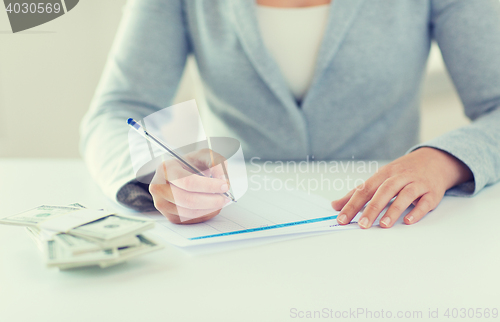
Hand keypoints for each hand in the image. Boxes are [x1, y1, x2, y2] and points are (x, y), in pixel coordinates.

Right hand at [149, 149, 230, 223]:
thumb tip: (223, 180)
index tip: (224, 186)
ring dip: (209, 209)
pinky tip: (212, 207)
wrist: (181, 174)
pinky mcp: (168, 215)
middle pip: (187, 200)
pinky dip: (204, 215)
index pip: (187, 181)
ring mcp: (161, 203)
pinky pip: (189, 219)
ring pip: (188, 212)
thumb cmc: (192, 164)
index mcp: (166, 168)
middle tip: (225, 198)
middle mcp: (159, 187)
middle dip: (210, 200)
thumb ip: (217, 163)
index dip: (208, 186)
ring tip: (220, 201)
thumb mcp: (205, 156)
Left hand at [331, 147, 472, 227]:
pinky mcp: (432, 192)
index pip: (365, 189)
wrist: (435, 160)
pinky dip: (417, 211)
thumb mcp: (379, 178)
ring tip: (384, 225)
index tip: (342, 219)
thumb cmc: (402, 172)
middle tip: (363, 225)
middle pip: (384, 191)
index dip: (352, 204)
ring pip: (405, 195)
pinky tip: (408, 221)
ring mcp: (417, 183)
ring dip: (394, 210)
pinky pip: (425, 202)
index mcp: (384, 174)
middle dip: (372, 208)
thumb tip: (335, 205)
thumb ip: (358, 193)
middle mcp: (400, 177)